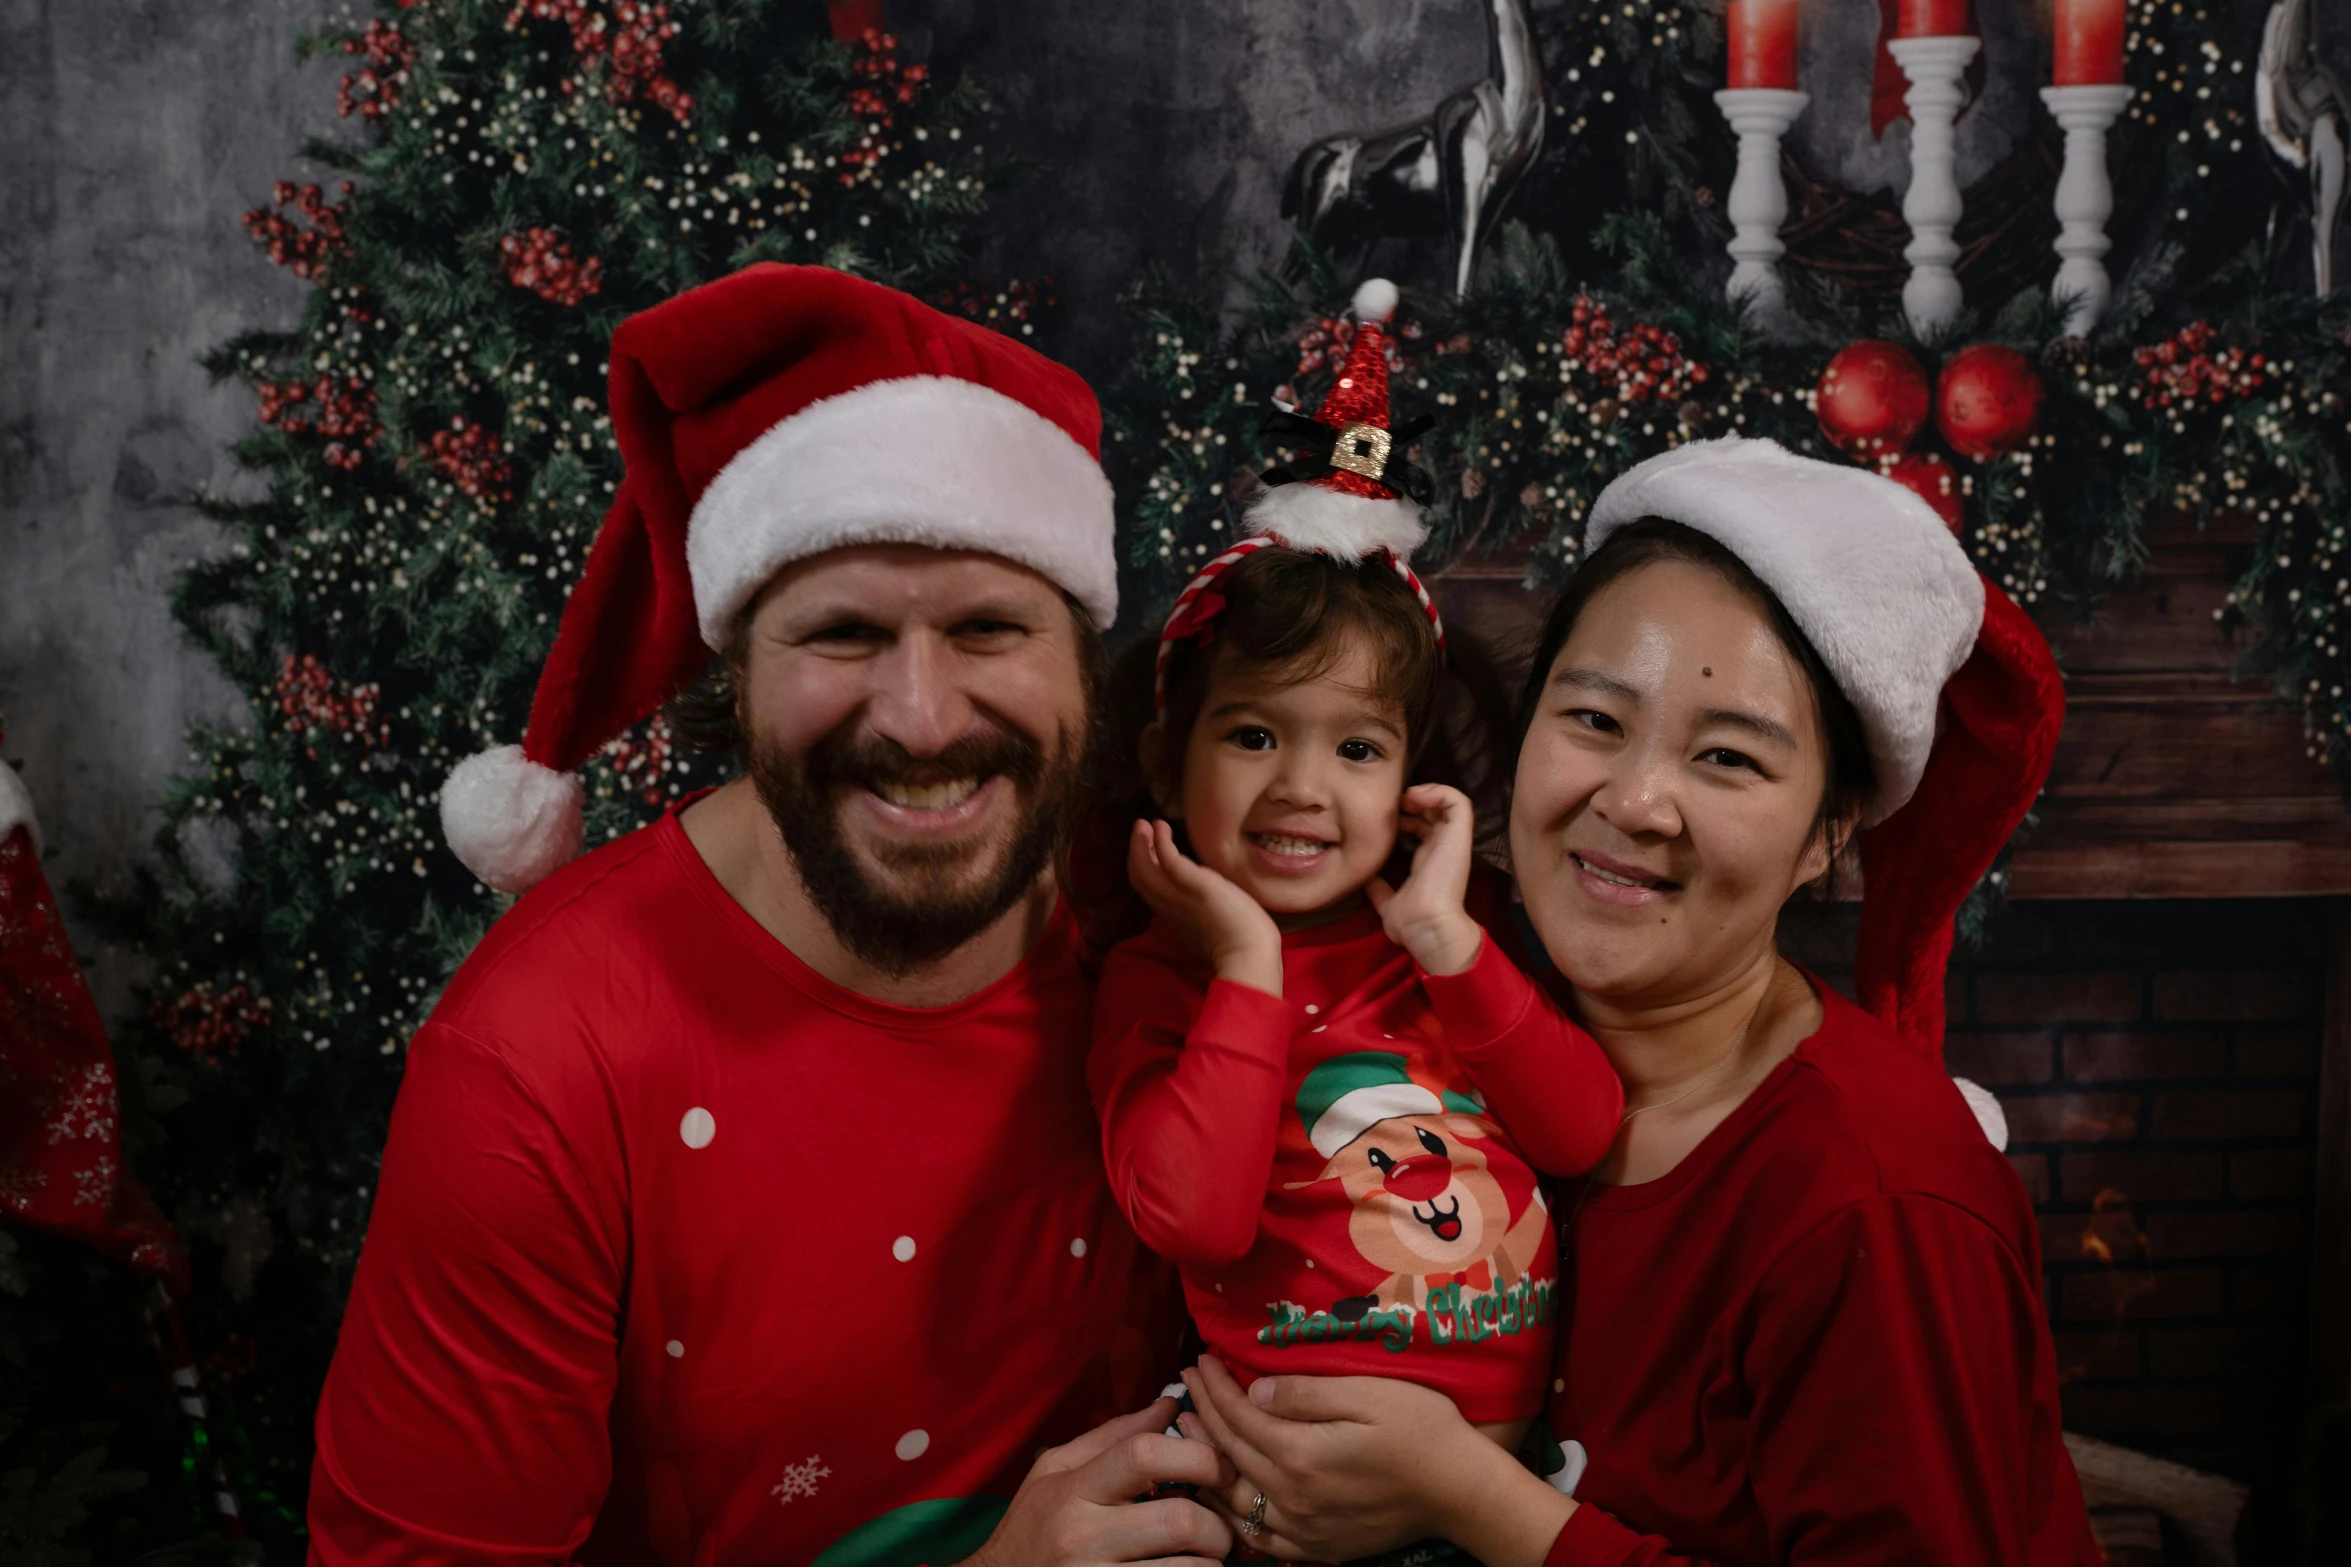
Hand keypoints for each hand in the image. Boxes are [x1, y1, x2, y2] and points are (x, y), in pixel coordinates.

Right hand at [958, 1397, 1235, 1566]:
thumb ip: (1112, 1436)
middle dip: (1217, 1525)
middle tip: (1218, 1528)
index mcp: (1075, 1489)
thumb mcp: (1054, 1471)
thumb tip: (1170, 1404)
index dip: (1197, 1455)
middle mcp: (1083, 1536)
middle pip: (1180, 1520)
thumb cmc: (1030, 1527)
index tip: (1217, 1466)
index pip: (1145, 1455)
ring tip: (1204, 1558)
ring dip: (1210, 1565)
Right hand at [1127, 819, 1282, 996]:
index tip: (1145, 850)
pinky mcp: (1195, 886)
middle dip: (1136, 852)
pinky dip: (1161, 842)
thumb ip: (1200, 913)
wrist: (1250, 954)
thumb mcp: (1211, 927)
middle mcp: (1169, 907)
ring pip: (1145, 869)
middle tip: (1139, 829)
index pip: (1148, 890)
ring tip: (1144, 823)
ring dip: (1141, 844)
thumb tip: (1202, 898)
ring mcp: (1180, 897)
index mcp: (1173, 918)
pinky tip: (1160, 826)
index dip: (1142, 868)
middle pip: (1140, 878)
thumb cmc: (1241, 945)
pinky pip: (1168, 861)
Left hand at [1174, 1358, 1480, 1560]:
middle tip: (1186, 1386)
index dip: (1214, 1387)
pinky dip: (1234, 1515)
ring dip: (1208, 1463)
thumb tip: (1255, 1390)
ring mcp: (1304, 1527)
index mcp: (1300, 1453)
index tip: (1200, 1361)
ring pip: (1236, 1498)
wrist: (1461, 1491)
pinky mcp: (1319, 1547)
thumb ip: (1305, 1393)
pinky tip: (1227, 1497)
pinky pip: (1261, 1538)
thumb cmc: (1422, 1430)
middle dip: (1203, 1415)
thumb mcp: (1367, 1393)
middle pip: (1231, 1452)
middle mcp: (1293, 1496)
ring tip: (1191, 1435)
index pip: (1239, 1415)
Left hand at [1365, 784, 1483, 976]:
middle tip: (1397, 802)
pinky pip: (1459, 802)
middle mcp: (1443, 847)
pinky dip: (1440, 791)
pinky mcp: (1459, 836)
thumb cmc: (1409, 921)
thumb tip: (1368, 881)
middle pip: (1437, 811)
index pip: (1424, 827)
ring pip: (1452, 802)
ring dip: (1429, 791)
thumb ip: (1380, 891)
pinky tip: (1417, 797)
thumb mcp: (1388, 903)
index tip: (1389, 816)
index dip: (1408, 816)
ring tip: (1409, 796)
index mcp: (1429, 859)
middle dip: (1416, 799)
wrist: (1425, 927)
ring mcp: (1453, 840)